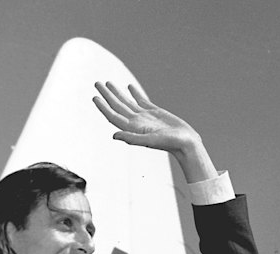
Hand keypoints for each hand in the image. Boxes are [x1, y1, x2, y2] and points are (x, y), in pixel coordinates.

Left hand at [93, 81, 216, 181]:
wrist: (185, 143)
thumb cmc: (169, 143)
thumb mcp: (149, 141)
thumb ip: (131, 138)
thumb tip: (114, 135)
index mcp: (133, 128)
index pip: (113, 116)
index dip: (103, 107)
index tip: (95, 96)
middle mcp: (136, 122)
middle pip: (117, 106)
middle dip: (107, 95)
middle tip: (97, 83)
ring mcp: (144, 117)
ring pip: (127, 102)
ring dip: (117, 93)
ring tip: (108, 83)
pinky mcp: (154, 112)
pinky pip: (141, 100)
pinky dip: (134, 93)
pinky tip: (129, 87)